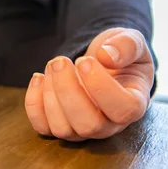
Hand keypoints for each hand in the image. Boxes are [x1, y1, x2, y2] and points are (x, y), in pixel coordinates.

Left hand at [25, 28, 154, 140]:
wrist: (103, 62)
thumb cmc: (120, 54)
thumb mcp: (132, 40)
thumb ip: (127, 45)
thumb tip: (106, 56)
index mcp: (133, 103)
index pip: (123, 109)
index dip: (101, 87)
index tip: (85, 61)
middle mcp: (110, 123)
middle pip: (89, 124)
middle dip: (67, 90)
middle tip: (60, 61)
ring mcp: (83, 129)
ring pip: (63, 128)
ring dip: (50, 94)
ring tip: (53, 65)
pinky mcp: (59, 125)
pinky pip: (42, 126)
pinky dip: (34, 103)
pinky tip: (38, 78)